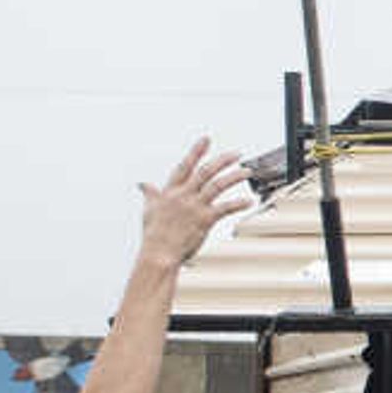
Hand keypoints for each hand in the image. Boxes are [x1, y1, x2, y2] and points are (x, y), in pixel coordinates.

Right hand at [138, 139, 252, 268]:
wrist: (159, 253)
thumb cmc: (154, 235)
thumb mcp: (149, 210)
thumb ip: (150, 194)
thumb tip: (142, 184)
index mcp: (170, 191)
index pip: (185, 166)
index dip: (196, 151)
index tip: (206, 139)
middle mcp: (183, 195)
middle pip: (205, 172)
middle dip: (222, 160)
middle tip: (236, 154)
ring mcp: (194, 206)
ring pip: (217, 185)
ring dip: (234, 177)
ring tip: (247, 171)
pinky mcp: (204, 219)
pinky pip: (225, 208)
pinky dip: (238, 204)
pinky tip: (249, 201)